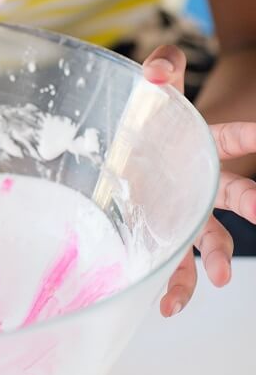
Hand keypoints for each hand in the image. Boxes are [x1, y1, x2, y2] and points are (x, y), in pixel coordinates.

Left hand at [142, 45, 255, 316]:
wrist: (131, 153)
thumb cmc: (152, 120)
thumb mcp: (157, 89)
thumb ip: (163, 68)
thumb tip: (156, 72)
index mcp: (205, 146)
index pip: (232, 138)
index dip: (249, 135)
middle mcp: (205, 185)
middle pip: (235, 196)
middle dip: (252, 202)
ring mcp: (187, 215)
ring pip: (211, 239)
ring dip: (218, 258)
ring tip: (218, 277)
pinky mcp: (165, 237)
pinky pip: (176, 266)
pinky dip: (175, 287)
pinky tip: (166, 306)